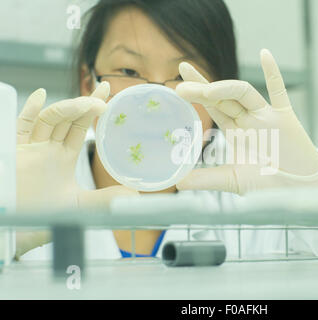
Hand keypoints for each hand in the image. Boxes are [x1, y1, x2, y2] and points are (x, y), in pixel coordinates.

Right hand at [15, 83, 137, 257]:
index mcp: (62, 157)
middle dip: (86, 102)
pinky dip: (30, 111)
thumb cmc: (42, 217)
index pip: (81, 127)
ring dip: (69, 108)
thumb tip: (135, 196)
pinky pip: (21, 127)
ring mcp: (31, 148)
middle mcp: (47, 149)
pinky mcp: (14, 152)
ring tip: (89, 103)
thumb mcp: (80, 207)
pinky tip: (41, 96)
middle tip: (105, 90)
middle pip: (68, 118)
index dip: (93, 111)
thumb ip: (105, 200)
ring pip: (50, 120)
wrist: (14, 229)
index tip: (108, 95)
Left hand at [175, 49, 317, 195]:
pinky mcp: (285, 118)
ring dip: (226, 88)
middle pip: (222, 97)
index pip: (212, 106)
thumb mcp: (232, 181)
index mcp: (235, 131)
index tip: (177, 83)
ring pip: (244, 93)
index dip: (196, 93)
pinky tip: (264, 54)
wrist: (299, 189)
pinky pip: (279, 92)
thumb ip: (205, 179)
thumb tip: (177, 183)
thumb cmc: (268, 183)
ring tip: (208, 90)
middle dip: (202, 90)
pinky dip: (273, 73)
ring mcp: (266, 116)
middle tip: (181, 87)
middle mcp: (248, 119)